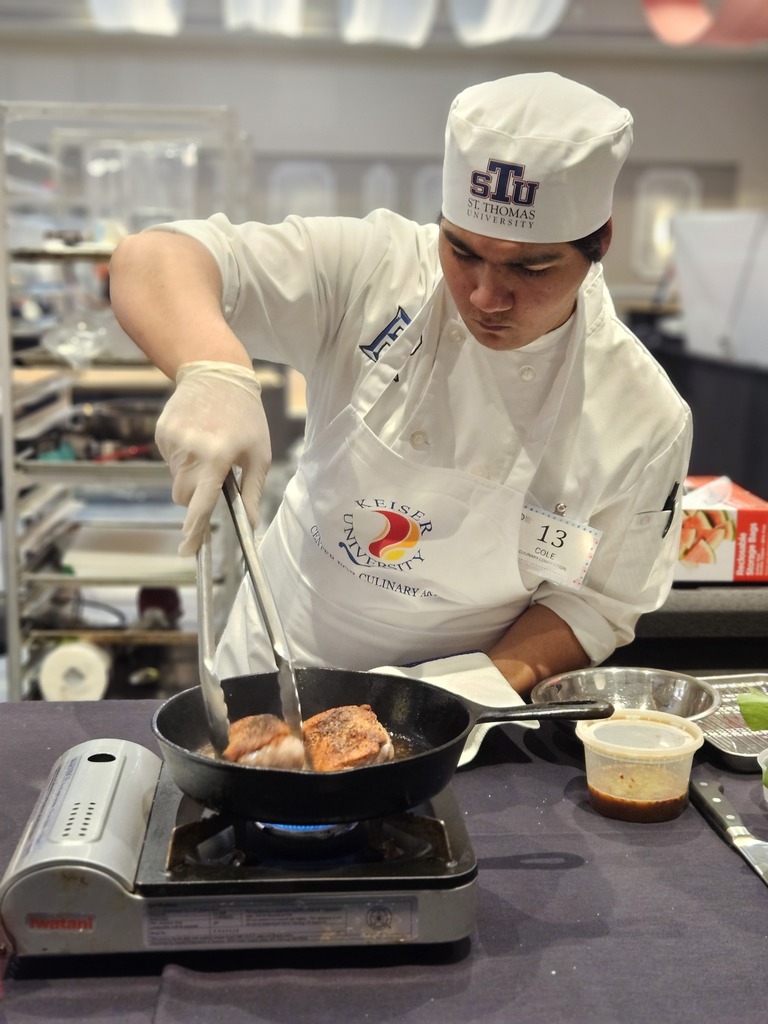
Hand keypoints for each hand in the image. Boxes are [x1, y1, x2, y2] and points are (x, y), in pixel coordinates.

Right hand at [155, 360, 270, 554]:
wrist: (217, 373)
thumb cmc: (246, 417)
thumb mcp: (259, 455)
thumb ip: (252, 492)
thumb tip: (250, 525)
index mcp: (216, 458)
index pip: (200, 504)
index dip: (194, 530)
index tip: (188, 550)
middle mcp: (190, 451)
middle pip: (183, 497)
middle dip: (197, 497)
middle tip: (216, 476)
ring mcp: (172, 442)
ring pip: (176, 480)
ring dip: (191, 475)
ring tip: (209, 447)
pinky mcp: (161, 433)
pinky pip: (170, 461)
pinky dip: (183, 458)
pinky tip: (197, 436)